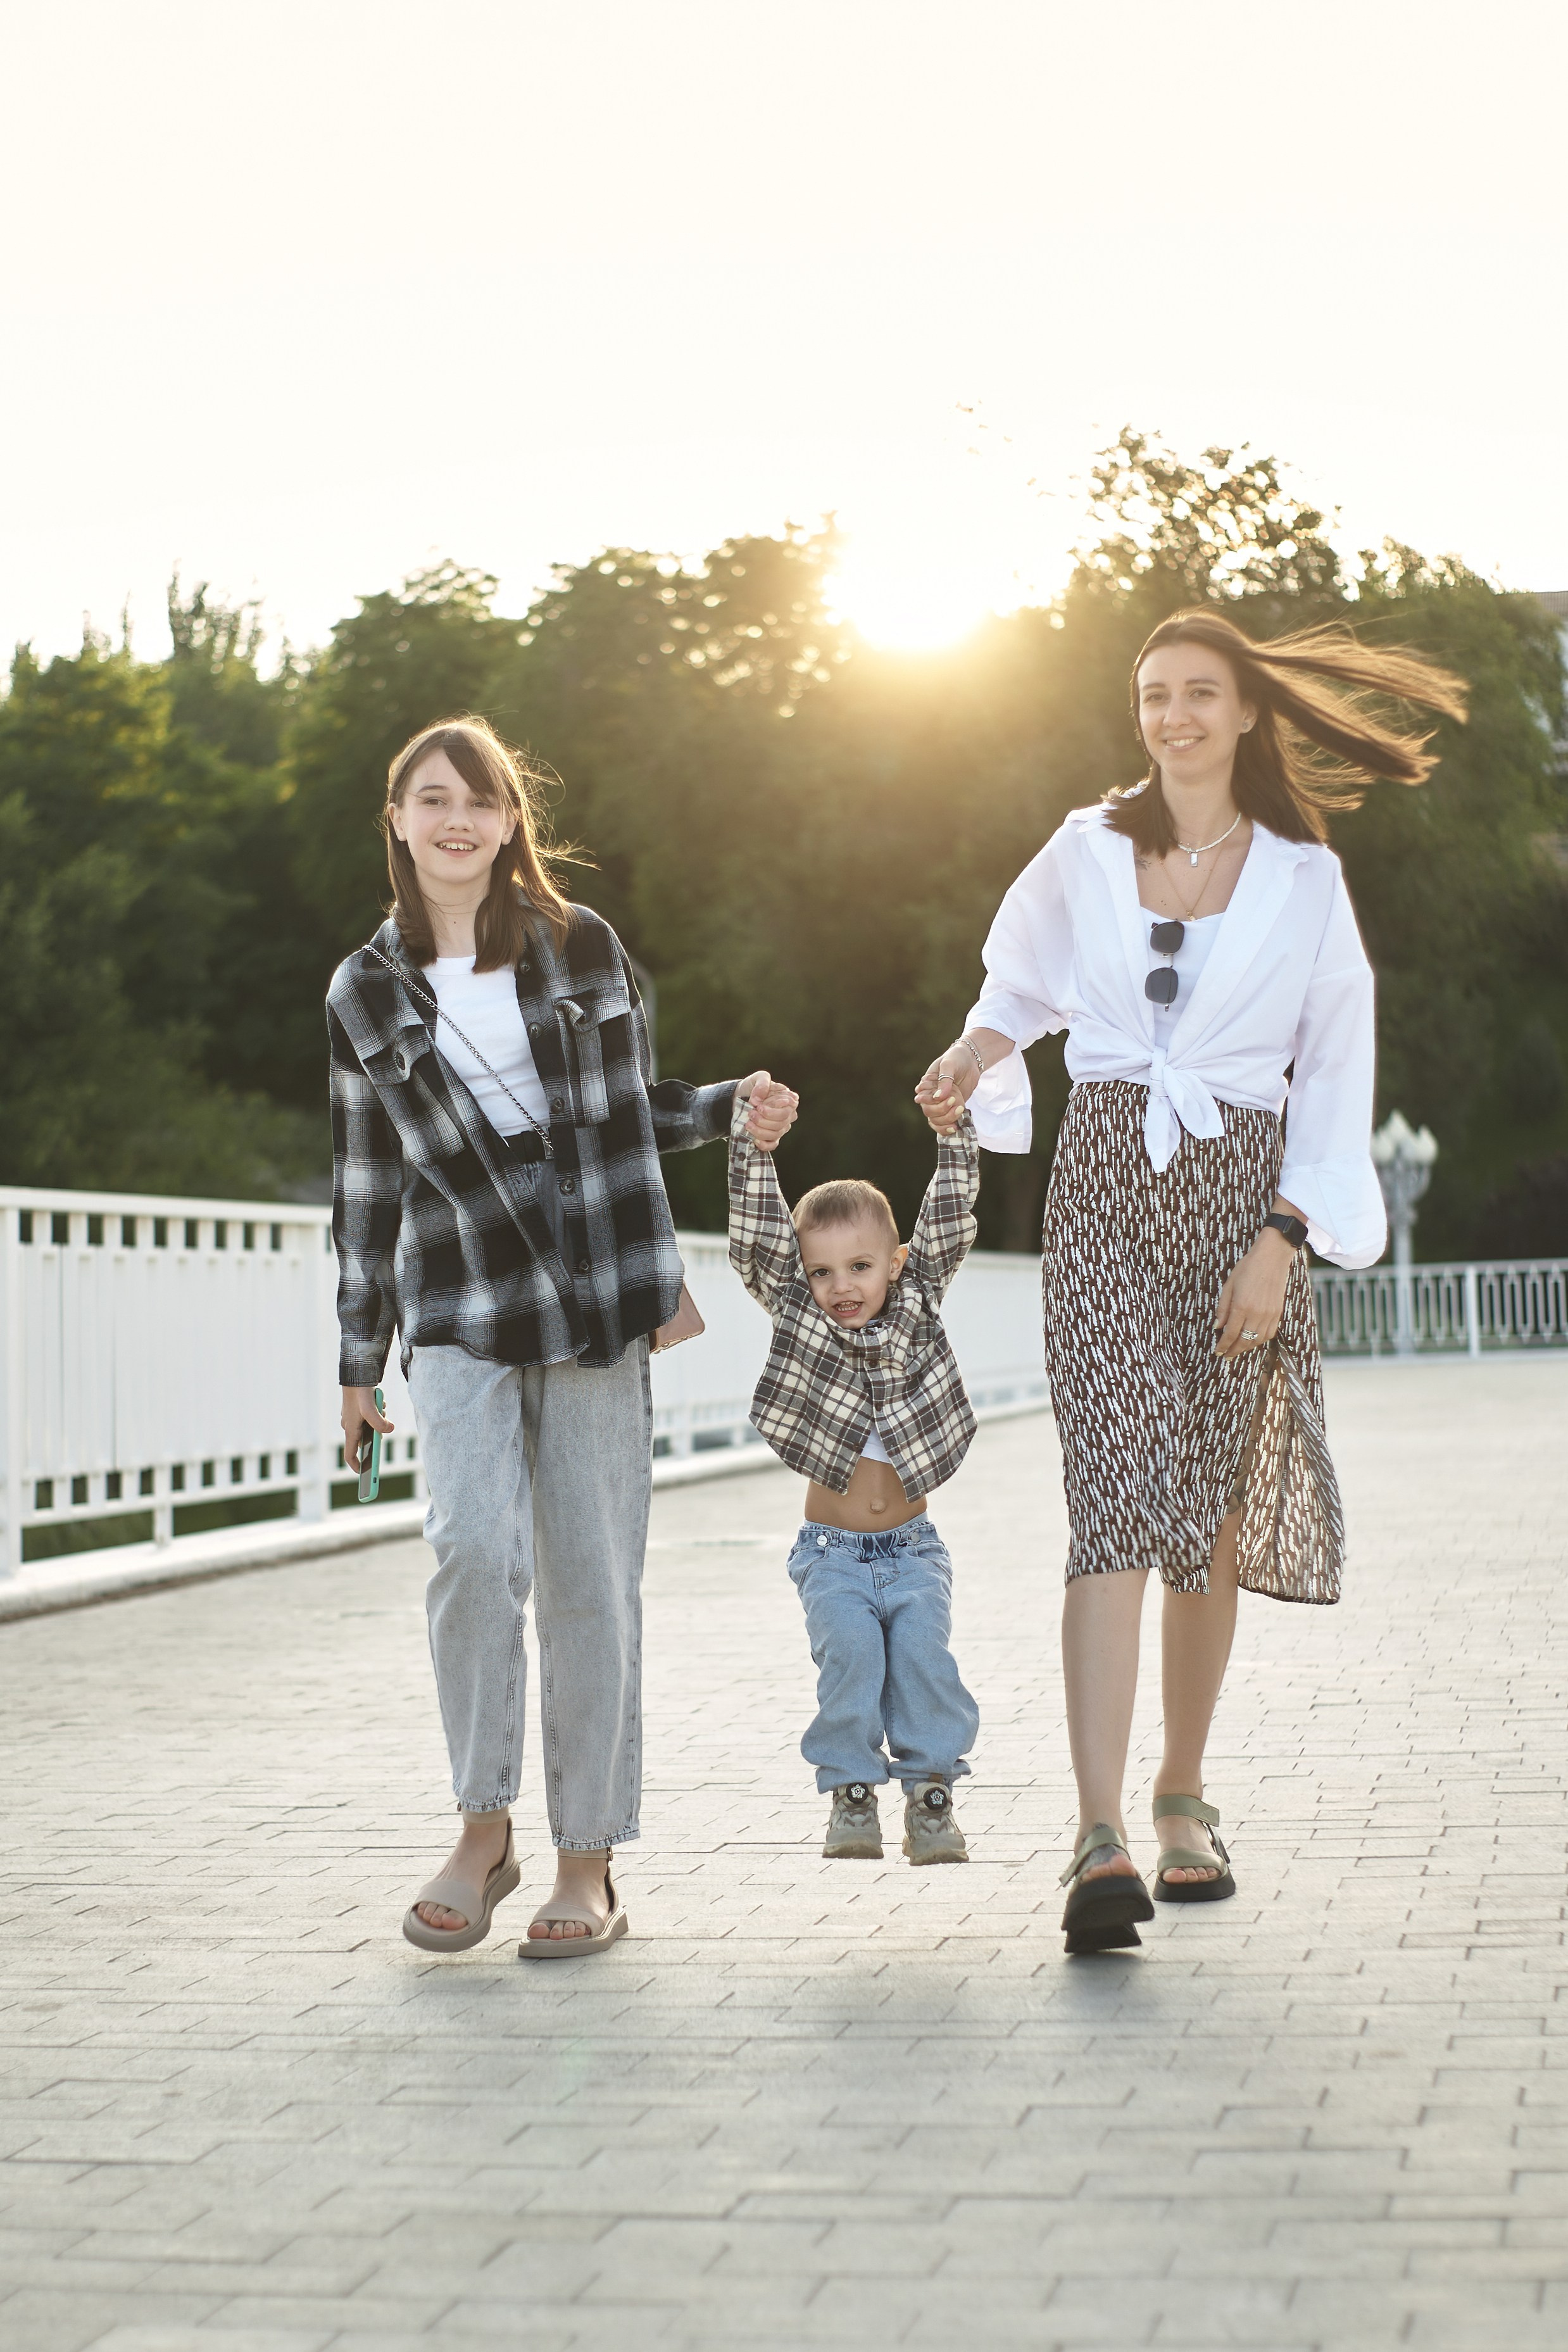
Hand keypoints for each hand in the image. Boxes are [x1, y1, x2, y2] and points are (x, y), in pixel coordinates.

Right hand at [341, 1385, 393, 1474]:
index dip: (355, 1465)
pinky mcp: (359, 1411)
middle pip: (364, 1440)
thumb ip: (379, 1422)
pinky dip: (378, 1412)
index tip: (363, 1473)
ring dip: (379, 1420)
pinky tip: (379, 1402)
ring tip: (380, 1407)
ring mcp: (354, 1418)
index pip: (349, 1454)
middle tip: (385, 1425)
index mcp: (350, 1429)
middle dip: (376, 1435)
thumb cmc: (360, 1393)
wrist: (356, 1374)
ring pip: (370, 1427)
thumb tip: (389, 1430)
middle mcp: (350, 1425)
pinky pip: (372, 1417)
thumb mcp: (371, 1409)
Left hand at [736, 1069, 798, 1150]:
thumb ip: (762, 1083)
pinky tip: (754, 1139)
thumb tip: (758, 1100)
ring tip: (748, 1124)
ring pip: (776, 1133)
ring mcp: (780, 1127)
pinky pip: (773, 1145)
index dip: (774, 1109)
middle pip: (782, 1122)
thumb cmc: (752, 1087)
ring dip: (761, 1130)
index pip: (788, 1108)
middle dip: (764, 1120)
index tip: (758, 1106)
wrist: (738, 1098)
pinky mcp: (771, 1137)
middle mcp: (788, 1115)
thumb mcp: (758, 1078)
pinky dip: (764, 1144)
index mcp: (788, 1100)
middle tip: (751, 1113)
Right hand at [914, 1044, 978, 1135]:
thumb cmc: (956, 1058)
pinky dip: (947, 1128)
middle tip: (955, 1100)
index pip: (922, 1099)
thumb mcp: (949, 1065)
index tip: (945, 1096)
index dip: (931, 1102)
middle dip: (942, 1110)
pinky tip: (955, 1128)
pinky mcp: (950, 1109)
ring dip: (947, 1119)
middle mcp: (930, 1096)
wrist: (971, 1060)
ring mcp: (940, 1104)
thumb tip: (939, 1097)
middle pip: (929, 1112)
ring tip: (960, 1110)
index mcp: (926, 1085)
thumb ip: (944, 1080)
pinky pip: (944, 1124)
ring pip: (936, 1121)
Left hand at [1213, 1231, 1292, 1359]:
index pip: (1230, 1334)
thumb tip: (1217, 1326)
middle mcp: (1256, 1313)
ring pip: (1257, 1340)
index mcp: (1241, 1306)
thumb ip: (1222, 1308)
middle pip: (1244, 1341)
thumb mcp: (1229, 1285)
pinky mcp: (1278, 1313)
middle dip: (1233, 1351)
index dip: (1223, 1345)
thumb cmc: (1247, 1268)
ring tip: (1237, 1349)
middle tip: (1226, 1356)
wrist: (1272, 1258)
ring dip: (1246, 1348)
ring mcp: (1269, 1314)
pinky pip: (1269, 1334)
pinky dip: (1259, 1340)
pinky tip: (1252, 1340)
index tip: (1218, 1351)